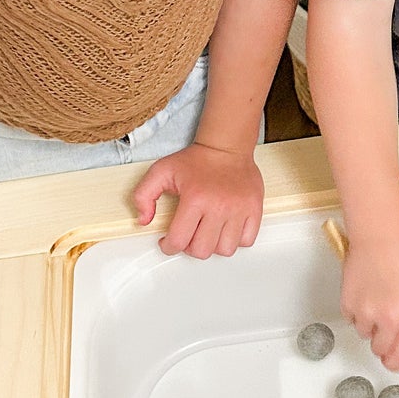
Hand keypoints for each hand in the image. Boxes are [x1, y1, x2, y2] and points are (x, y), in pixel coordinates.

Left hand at [133, 143, 263, 257]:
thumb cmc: (196, 160)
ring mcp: (239, 209)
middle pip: (202, 250)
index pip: (179, 240)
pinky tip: (225, 229)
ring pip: (225, 250)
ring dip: (213, 246)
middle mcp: (218, 206)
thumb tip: (144, 220)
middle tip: (188, 236)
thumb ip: (143, 195)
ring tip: (207, 233)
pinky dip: (235, 241)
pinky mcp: (254, 209)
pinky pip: (246, 241)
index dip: (168, 247)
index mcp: (195, 198)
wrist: (226, 147)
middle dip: (190, 248)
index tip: (168, 242)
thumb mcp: (161, 171)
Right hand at [341, 227, 398, 370]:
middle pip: (380, 351)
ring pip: (365, 334)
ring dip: (370, 325)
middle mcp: (389, 320)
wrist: (380, 236)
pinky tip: (366, 292)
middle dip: (384, 342)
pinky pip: (352, 319)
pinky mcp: (348, 305)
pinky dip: (357, 312)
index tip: (396, 361)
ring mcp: (366, 313)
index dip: (398, 362)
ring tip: (377, 300)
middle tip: (387, 325)